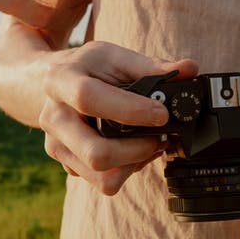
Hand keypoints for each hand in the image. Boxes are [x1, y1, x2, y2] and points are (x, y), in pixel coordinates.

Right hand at [39, 41, 198, 194]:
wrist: (49, 85)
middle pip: (95, 153)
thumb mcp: (114, 57)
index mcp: (60, 81)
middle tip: (160, 138)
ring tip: (151, 144)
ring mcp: (57, 146)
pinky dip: (127, 169)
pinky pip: (103, 181)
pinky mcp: (67, 165)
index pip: (89, 98)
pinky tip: (133, 150)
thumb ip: (152, 65)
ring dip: (136, 164)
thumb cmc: (87, 69)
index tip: (161, 114)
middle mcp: (53, 118)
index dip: (129, 110)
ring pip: (102, 176)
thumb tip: (189, 68)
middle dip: (138, 150)